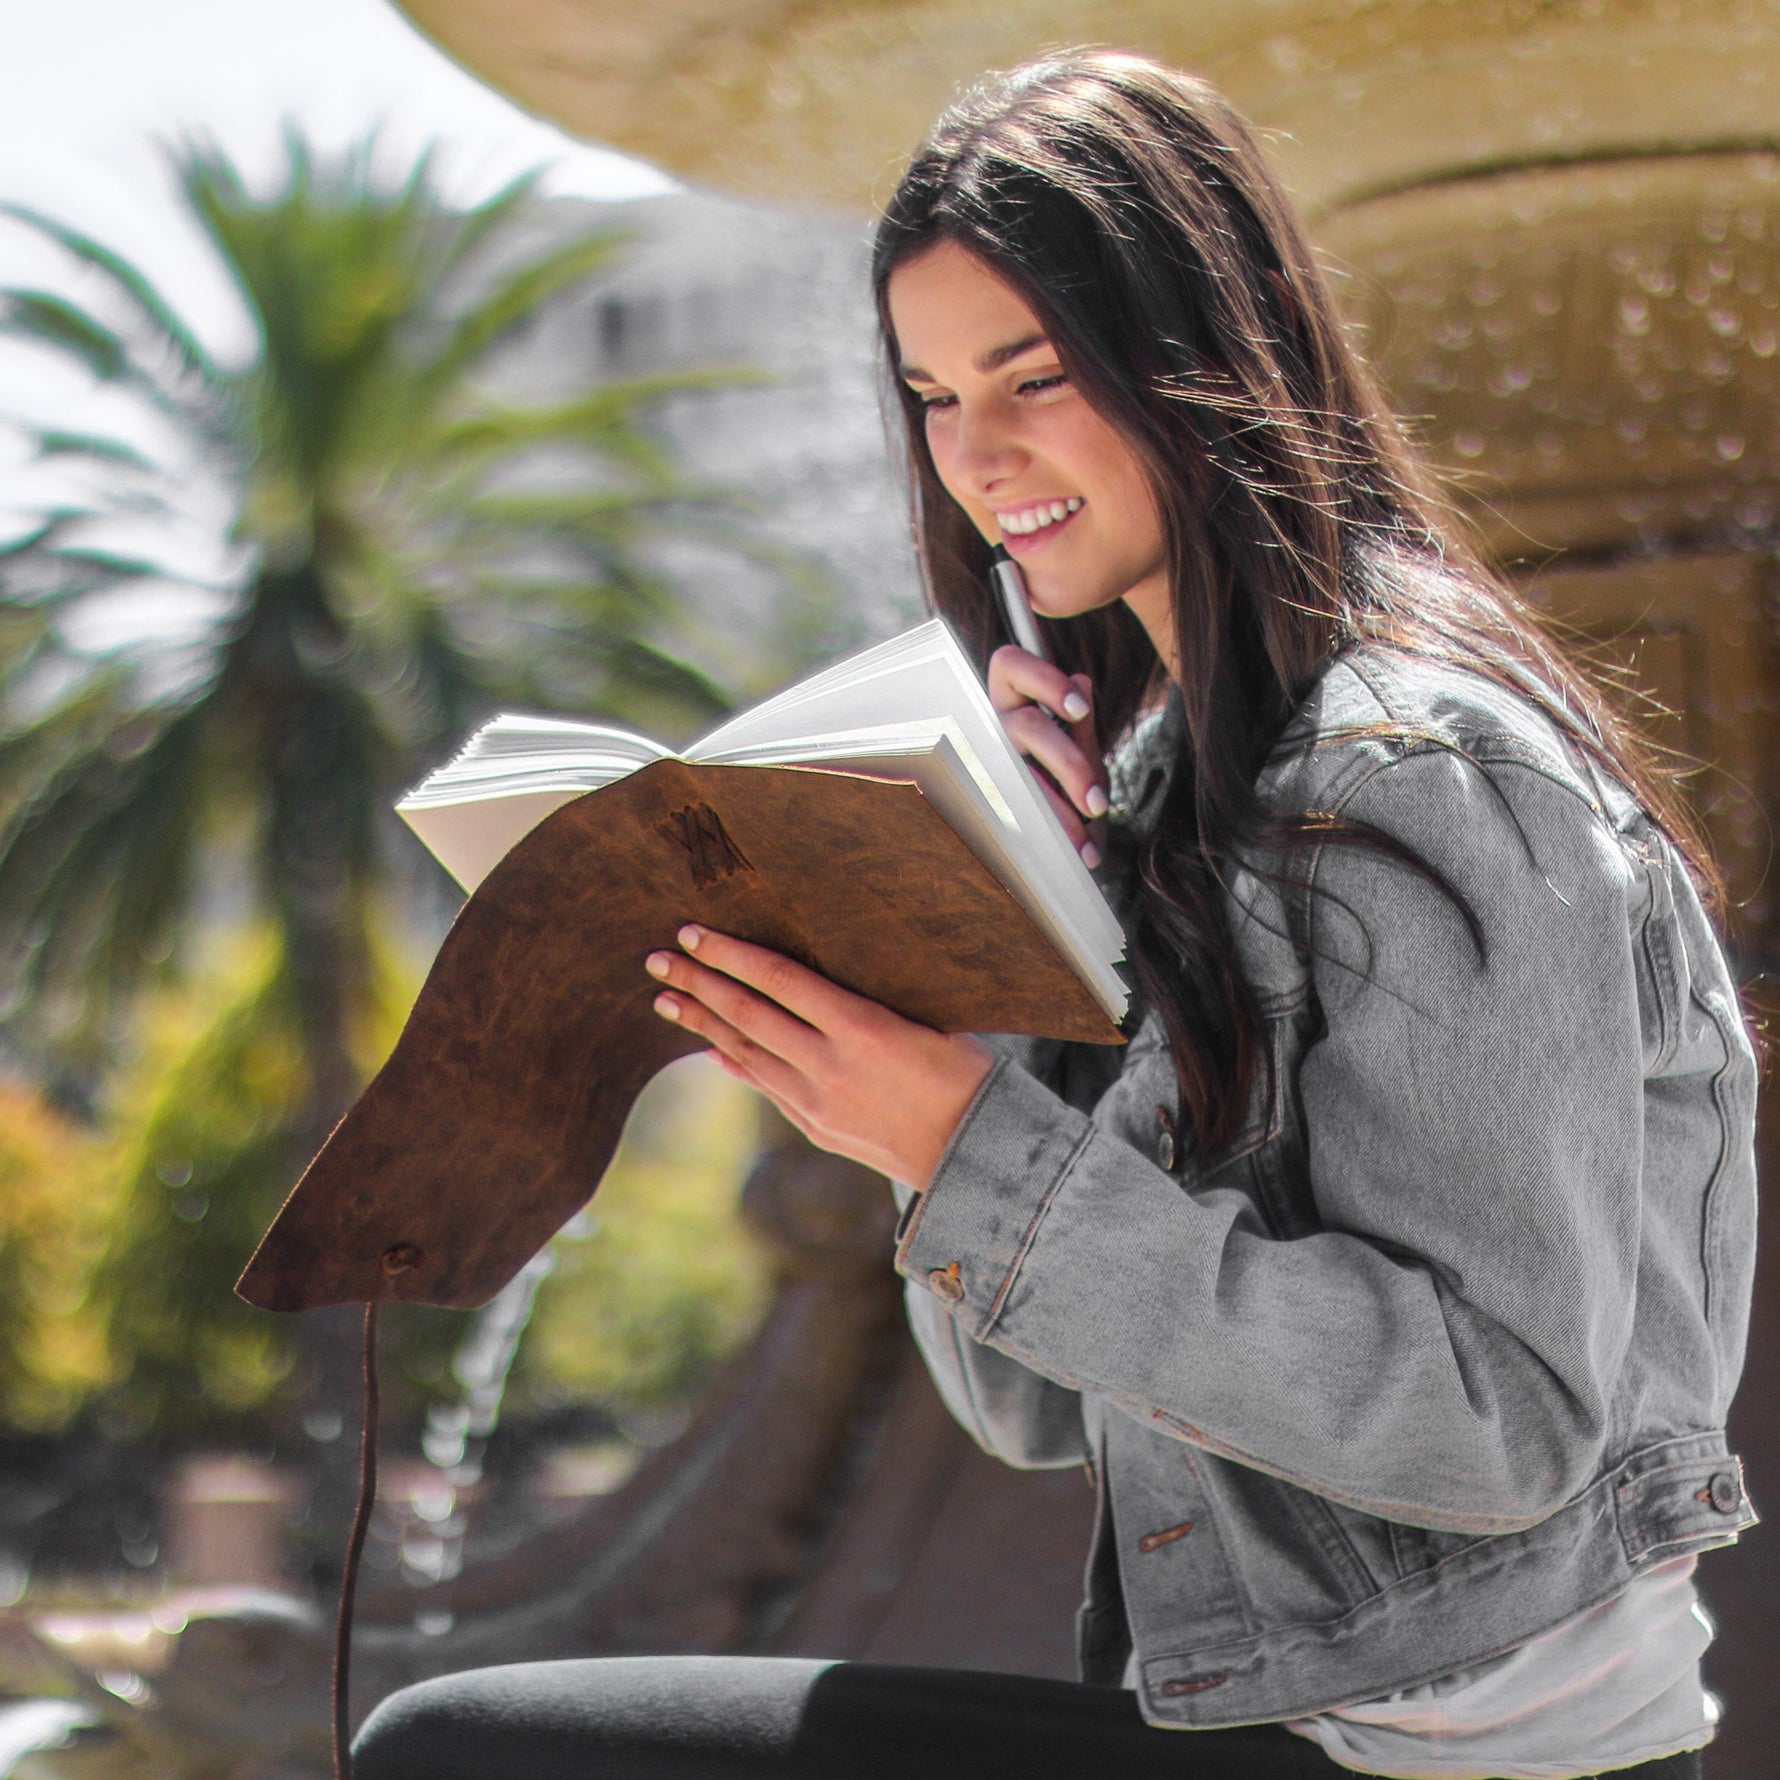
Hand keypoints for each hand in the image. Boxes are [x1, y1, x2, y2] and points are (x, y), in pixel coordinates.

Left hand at [645, 925, 993, 1190]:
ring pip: (746, 1052)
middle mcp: (828, 1065)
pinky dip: (734, 1061)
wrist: (977, 1155)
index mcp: (860, 1026)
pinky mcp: (816, 1126)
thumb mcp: (928, 1018)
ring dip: (702, 1023)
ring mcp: (817, 1101)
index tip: (695, 934)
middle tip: (658, 960)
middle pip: (748, 1014)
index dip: (730, 954)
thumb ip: (871, 997)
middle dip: (698, 983)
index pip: (777, 978)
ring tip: (665, 1000)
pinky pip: (765, 1085)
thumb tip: (825, 971)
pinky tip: (711, 1048)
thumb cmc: (965, 1073)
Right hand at [987, 645, 1107, 865]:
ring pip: (1022, 775)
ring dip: (1062, 807)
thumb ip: (1080, 723)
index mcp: (1013, 697)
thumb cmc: (1069, 778)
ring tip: (1095, 830)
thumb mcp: (1081, 749)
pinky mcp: (994, 800)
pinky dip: (1063, 829)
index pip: (1010, 665)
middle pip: (1027, 728)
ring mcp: (992, 763)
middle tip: (1099, 802)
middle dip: (1069, 764)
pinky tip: (1087, 850)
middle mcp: (996, 726)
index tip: (1080, 711)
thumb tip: (1081, 681)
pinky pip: (1024, 812)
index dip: (1043, 681)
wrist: (1066, 835)